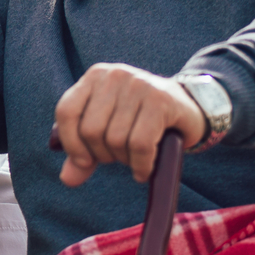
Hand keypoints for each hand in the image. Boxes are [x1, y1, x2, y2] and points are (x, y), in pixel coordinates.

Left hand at [50, 63, 206, 186]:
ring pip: (116, 139)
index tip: (84, 162)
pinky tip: (144, 171)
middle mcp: (114, 75)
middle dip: (102, 155)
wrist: (188, 110)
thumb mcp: (107, 132)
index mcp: (95, 76)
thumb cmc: (140, 121)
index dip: (71, 143)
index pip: (66, 111)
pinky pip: (139, 144)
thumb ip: (84, 154)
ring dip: (124, 160)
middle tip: (119, 157)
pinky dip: (140, 165)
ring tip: (135, 158)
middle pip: (91, 130)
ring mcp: (138, 85)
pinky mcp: (160, 100)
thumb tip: (68, 179)